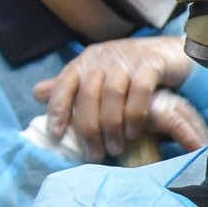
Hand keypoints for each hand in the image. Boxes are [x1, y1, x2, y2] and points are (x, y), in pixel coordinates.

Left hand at [35, 37, 197, 159]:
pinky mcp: (150, 62)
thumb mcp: (97, 75)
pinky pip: (139, 90)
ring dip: (111, 125)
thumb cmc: (129, 69)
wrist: (171, 52)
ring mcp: (126, 58)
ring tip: (115, 148)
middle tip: (95, 154)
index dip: (57, 109)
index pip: (63, 85)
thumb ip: (70, 86)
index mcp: (84, 62)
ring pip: (111, 94)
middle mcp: (102, 58)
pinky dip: (134, 114)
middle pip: (87, 95)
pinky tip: (133, 133)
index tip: (56, 135)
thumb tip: (36, 93)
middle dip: (88, 128)